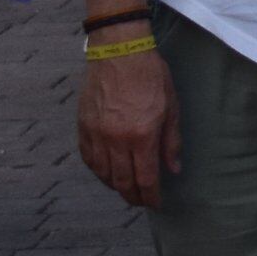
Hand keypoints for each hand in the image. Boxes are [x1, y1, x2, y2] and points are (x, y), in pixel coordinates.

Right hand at [75, 38, 176, 207]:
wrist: (119, 52)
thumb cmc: (151, 76)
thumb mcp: (172, 107)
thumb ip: (172, 141)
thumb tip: (173, 169)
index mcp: (141, 135)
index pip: (145, 178)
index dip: (150, 195)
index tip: (155, 203)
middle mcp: (115, 139)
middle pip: (122, 181)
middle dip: (132, 196)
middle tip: (141, 201)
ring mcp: (96, 134)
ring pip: (103, 173)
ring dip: (115, 185)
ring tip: (126, 189)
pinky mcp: (83, 127)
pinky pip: (88, 159)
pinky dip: (98, 171)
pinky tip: (107, 172)